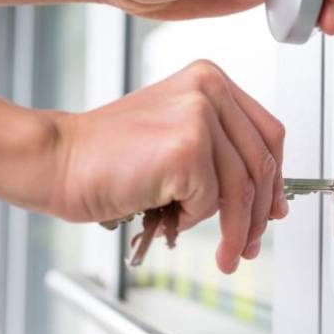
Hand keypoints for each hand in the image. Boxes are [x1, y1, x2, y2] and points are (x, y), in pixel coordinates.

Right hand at [48, 60, 286, 273]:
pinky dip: (192, 220)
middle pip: (261, 163)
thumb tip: (266, 198)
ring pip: (242, 188)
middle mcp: (209, 89)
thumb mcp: (176, 139)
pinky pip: (211, 201)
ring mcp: (200, 114)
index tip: (273, 208)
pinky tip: (169, 216)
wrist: (57, 161)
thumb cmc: (107, 156)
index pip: (268, 134)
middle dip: (259, 214)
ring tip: (226, 254)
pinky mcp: (188, 146)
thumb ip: (222, 155)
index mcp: (209, 80)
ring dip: (235, 230)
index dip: (276, 178)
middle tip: (249, 244)